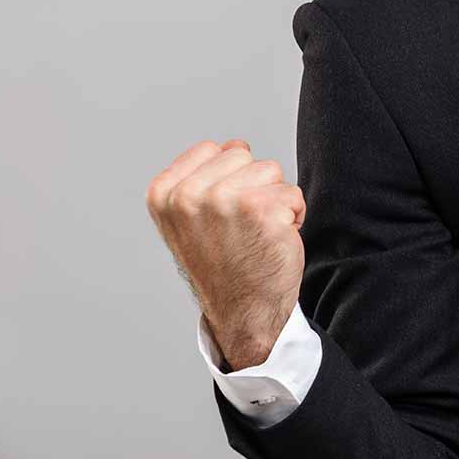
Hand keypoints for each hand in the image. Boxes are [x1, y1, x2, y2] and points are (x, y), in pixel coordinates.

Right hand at [146, 138, 305, 368]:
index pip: (214, 149)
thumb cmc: (221, 265)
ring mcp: (223, 201)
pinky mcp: (261, 210)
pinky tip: (274, 242)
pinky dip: (293, 216)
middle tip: (241, 226)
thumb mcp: (187, 220)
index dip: (228, 178)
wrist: (241, 313)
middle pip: (242, 153)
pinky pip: (293, 193)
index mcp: (164, 193)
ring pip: (270, 170)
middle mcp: (188, 195)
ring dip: (273, 200)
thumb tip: (232, 145)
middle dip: (251, 185)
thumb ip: (199, 180)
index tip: (219, 216)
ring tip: (256, 233)